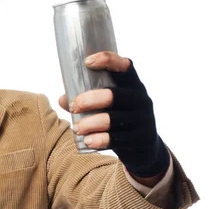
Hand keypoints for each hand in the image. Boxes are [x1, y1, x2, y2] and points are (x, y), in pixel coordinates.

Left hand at [58, 51, 170, 178]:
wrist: (145, 148)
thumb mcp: (109, 107)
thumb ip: (87, 101)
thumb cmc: (120, 119)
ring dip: (90, 123)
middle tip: (72, 107)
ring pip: (114, 119)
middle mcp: (141, 99)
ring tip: (76, 128)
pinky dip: (100, 140)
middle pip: (114, 95)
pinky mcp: (141, 138)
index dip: (108, 60)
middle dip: (89, 100)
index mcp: (133, 85)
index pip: (125, 66)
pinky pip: (118, 139)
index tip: (87, 62)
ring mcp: (144, 119)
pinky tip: (87, 141)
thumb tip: (62, 99)